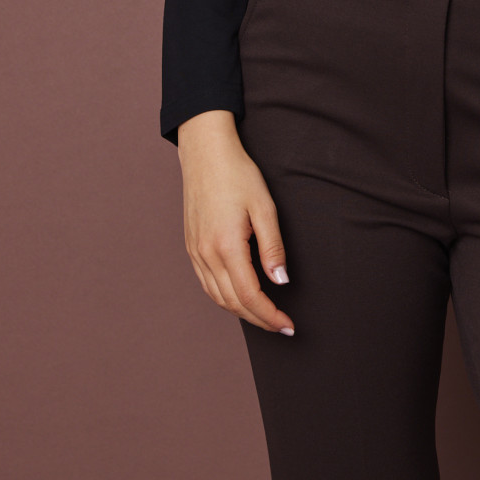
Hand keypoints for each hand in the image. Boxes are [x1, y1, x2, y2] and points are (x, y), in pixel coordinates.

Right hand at [177, 110, 295, 334]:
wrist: (206, 154)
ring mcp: (195, 252)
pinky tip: (239, 297)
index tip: (288, 325)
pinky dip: (224, 298)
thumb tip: (280, 281)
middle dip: (259, 319)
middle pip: (233, 303)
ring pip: (217, 297)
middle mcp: (206, 255)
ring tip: (264, 316)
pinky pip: (207, 284)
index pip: (250, 296)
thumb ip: (273, 247)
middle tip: (281, 326)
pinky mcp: (191, 247)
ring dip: (241, 312)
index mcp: (226, 246)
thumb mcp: (264, 206)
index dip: (270, 315)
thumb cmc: (238, 174)